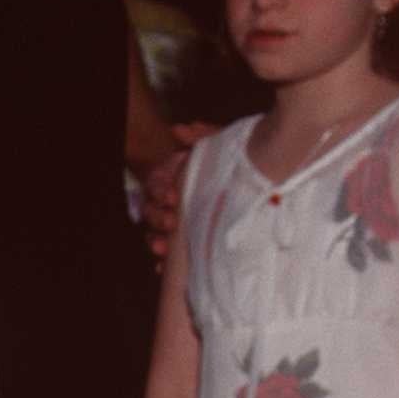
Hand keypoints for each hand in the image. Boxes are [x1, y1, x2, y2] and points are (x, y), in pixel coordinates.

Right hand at [140, 123, 217, 268]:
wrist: (248, 185)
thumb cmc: (230, 166)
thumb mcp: (221, 149)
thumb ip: (203, 138)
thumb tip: (181, 129)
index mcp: (172, 178)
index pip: (156, 183)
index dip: (160, 190)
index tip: (173, 196)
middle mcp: (167, 201)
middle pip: (150, 210)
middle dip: (158, 217)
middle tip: (173, 222)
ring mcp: (172, 223)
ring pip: (152, 232)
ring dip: (155, 240)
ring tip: (164, 249)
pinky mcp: (181, 243)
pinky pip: (165, 254)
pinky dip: (162, 262)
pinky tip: (163, 268)